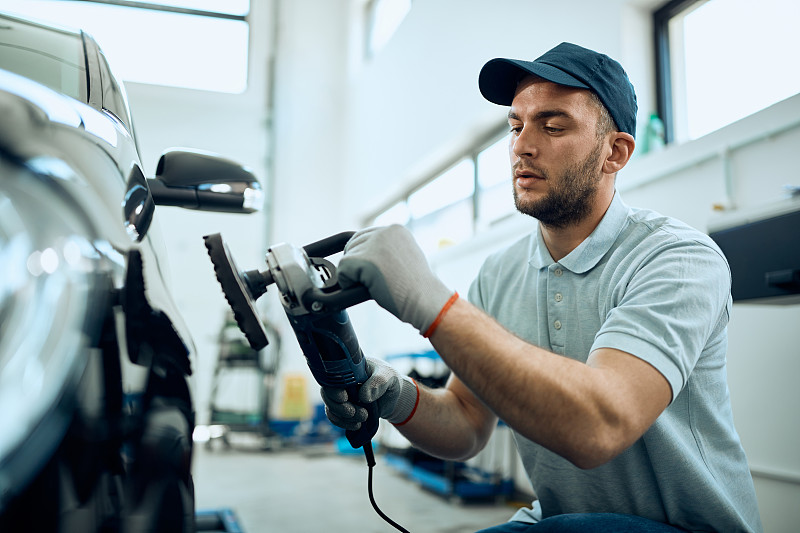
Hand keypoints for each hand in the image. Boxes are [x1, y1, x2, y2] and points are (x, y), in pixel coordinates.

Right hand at [321, 357, 418, 430]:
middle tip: (355, 413)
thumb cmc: (389, 380)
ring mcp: (341, 395)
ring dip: (344, 417)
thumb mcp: (388, 377)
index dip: (335, 389)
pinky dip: (343, 423)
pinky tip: (357, 425)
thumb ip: (378, 382)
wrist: (392, 396)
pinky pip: (335, 417)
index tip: (344, 398)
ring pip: (331, 407)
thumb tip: (364, 395)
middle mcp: (341, 381)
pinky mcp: (343, 408)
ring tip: (364, 418)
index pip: (333, 377)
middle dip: (340, 407)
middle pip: (328, 394)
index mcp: (350, 368)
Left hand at [338, 225, 453, 333]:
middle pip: (352, 244)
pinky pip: (343, 270)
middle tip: (373, 281)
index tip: (374, 271)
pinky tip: (367, 289)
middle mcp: (385, 232)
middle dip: (357, 264)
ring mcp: (375, 245)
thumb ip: (387, 250)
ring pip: (347, 258)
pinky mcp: (366, 260)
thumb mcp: (405, 258)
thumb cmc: (417, 288)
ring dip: (355, 274)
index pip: (365, 236)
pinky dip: (348, 282)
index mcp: (396, 229)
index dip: (364, 256)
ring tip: (376, 285)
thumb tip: (364, 253)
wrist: (427, 301)